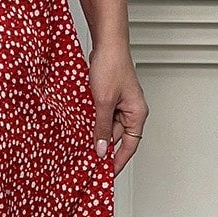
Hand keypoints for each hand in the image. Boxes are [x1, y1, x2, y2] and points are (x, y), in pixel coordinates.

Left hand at [88, 42, 147, 172]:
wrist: (106, 42)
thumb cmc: (111, 65)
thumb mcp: (103, 102)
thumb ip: (102, 127)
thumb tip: (101, 149)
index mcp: (137, 113)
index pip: (130, 146)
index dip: (118, 162)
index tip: (106, 174)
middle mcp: (131, 110)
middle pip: (117, 137)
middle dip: (103, 146)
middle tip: (86, 159)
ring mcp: (120, 103)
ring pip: (107, 126)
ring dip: (95, 132)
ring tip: (80, 140)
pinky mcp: (109, 97)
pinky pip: (102, 115)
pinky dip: (92, 121)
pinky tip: (80, 124)